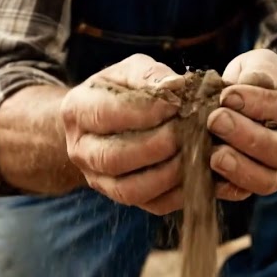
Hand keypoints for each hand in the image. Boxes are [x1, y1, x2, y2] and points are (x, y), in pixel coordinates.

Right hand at [60, 54, 190, 214]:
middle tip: (189, 131)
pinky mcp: (124, 198)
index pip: (105, 115)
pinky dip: (180, 192)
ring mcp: (99, 180)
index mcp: (77, 111)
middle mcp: (81, 150)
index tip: (175, 104)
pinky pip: (152, 205)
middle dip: (157, 145)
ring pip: (132, 189)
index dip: (143, 112)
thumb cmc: (121, 91)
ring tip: (196, 152)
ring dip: (170, 173)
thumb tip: (177, 86)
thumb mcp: (129, 72)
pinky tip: (199, 172)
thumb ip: (149, 76)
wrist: (104, 122)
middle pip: (114, 158)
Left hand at [208, 49, 276, 197]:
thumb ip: (261, 71)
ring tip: (213, 154)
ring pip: (265, 179)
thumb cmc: (262, 78)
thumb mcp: (264, 63)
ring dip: (238, 168)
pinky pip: (242, 192)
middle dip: (246, 137)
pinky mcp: (255, 183)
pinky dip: (223, 185)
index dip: (261, 105)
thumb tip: (251, 84)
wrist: (254, 99)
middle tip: (215, 120)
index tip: (229, 95)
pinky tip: (205, 169)